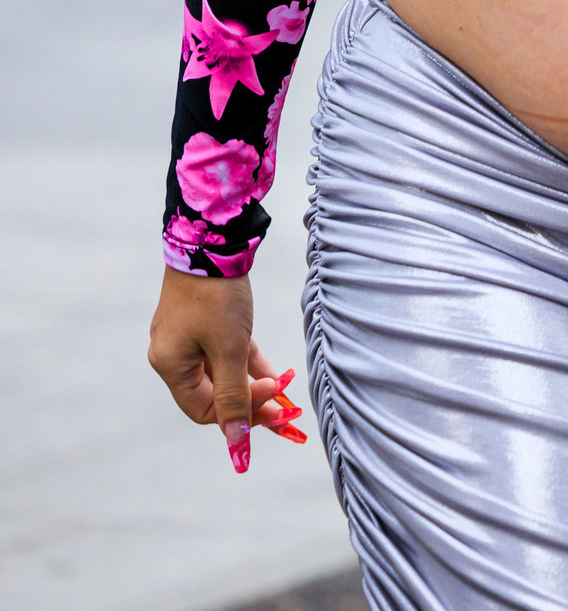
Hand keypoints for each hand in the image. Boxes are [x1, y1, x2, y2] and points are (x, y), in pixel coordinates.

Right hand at [148, 266, 307, 471]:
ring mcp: (187, 336)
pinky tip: (275, 373)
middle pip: (214, 393)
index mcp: (170, 366)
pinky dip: (248, 362)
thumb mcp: (229, 348)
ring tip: (285, 395)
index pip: (205, 410)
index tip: (274, 406)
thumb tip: (236, 439)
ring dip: (253, 383)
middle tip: (286, 408)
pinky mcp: (203, 320)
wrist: (210, 239)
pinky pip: (226, 351)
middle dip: (250, 401)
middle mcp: (173, 355)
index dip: (240, 414)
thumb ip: (234, 394)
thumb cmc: (216, 297)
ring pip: (223, 371)